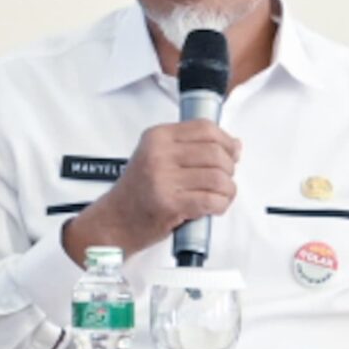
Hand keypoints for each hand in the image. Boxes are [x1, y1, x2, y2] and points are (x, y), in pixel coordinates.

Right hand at [64, 119, 239, 261]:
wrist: (114, 220)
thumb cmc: (139, 190)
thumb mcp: (158, 156)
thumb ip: (192, 147)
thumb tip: (234, 145)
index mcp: (157, 137)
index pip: (205, 128)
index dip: (226, 141)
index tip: (232, 152)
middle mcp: (158, 154)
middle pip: (215, 153)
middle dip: (229, 168)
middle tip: (224, 178)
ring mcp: (163, 179)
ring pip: (217, 178)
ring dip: (227, 189)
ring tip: (220, 195)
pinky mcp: (169, 204)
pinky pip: (211, 200)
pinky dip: (221, 205)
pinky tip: (214, 207)